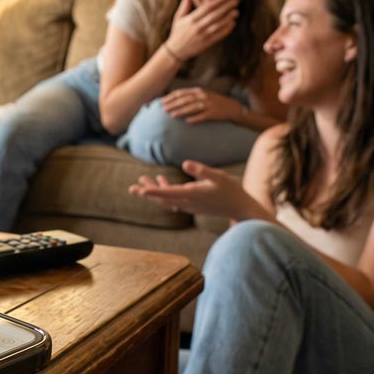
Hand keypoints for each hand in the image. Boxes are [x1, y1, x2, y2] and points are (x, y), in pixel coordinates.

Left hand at [128, 160, 261, 219]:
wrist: (241, 209)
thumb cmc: (232, 191)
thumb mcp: (219, 176)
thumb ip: (201, 170)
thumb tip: (185, 164)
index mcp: (192, 195)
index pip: (167, 193)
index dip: (152, 191)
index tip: (139, 190)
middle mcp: (188, 202)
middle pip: (162, 199)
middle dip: (147, 192)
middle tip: (132, 187)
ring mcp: (190, 205)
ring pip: (167, 200)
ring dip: (154, 191)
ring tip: (143, 180)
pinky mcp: (194, 205)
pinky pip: (174, 200)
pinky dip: (166, 192)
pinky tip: (163, 183)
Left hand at [161, 87, 246, 123]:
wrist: (230, 106)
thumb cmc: (212, 101)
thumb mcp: (201, 95)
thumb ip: (189, 96)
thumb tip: (174, 100)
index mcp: (198, 91)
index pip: (181, 93)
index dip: (171, 97)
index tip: (162, 102)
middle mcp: (203, 96)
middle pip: (185, 100)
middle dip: (173, 104)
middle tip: (164, 109)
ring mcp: (208, 104)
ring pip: (192, 107)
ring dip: (182, 111)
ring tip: (172, 115)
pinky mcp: (213, 113)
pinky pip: (202, 116)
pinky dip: (195, 118)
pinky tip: (187, 121)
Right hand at [164, 0, 238, 60]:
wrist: (176, 51)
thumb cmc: (177, 33)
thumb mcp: (178, 18)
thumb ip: (184, 5)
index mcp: (191, 19)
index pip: (207, 7)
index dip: (218, 1)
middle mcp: (198, 27)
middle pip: (215, 15)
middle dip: (226, 7)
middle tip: (235, 1)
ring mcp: (203, 35)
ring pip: (218, 25)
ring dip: (228, 18)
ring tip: (236, 12)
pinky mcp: (207, 43)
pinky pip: (219, 35)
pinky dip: (226, 29)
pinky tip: (232, 24)